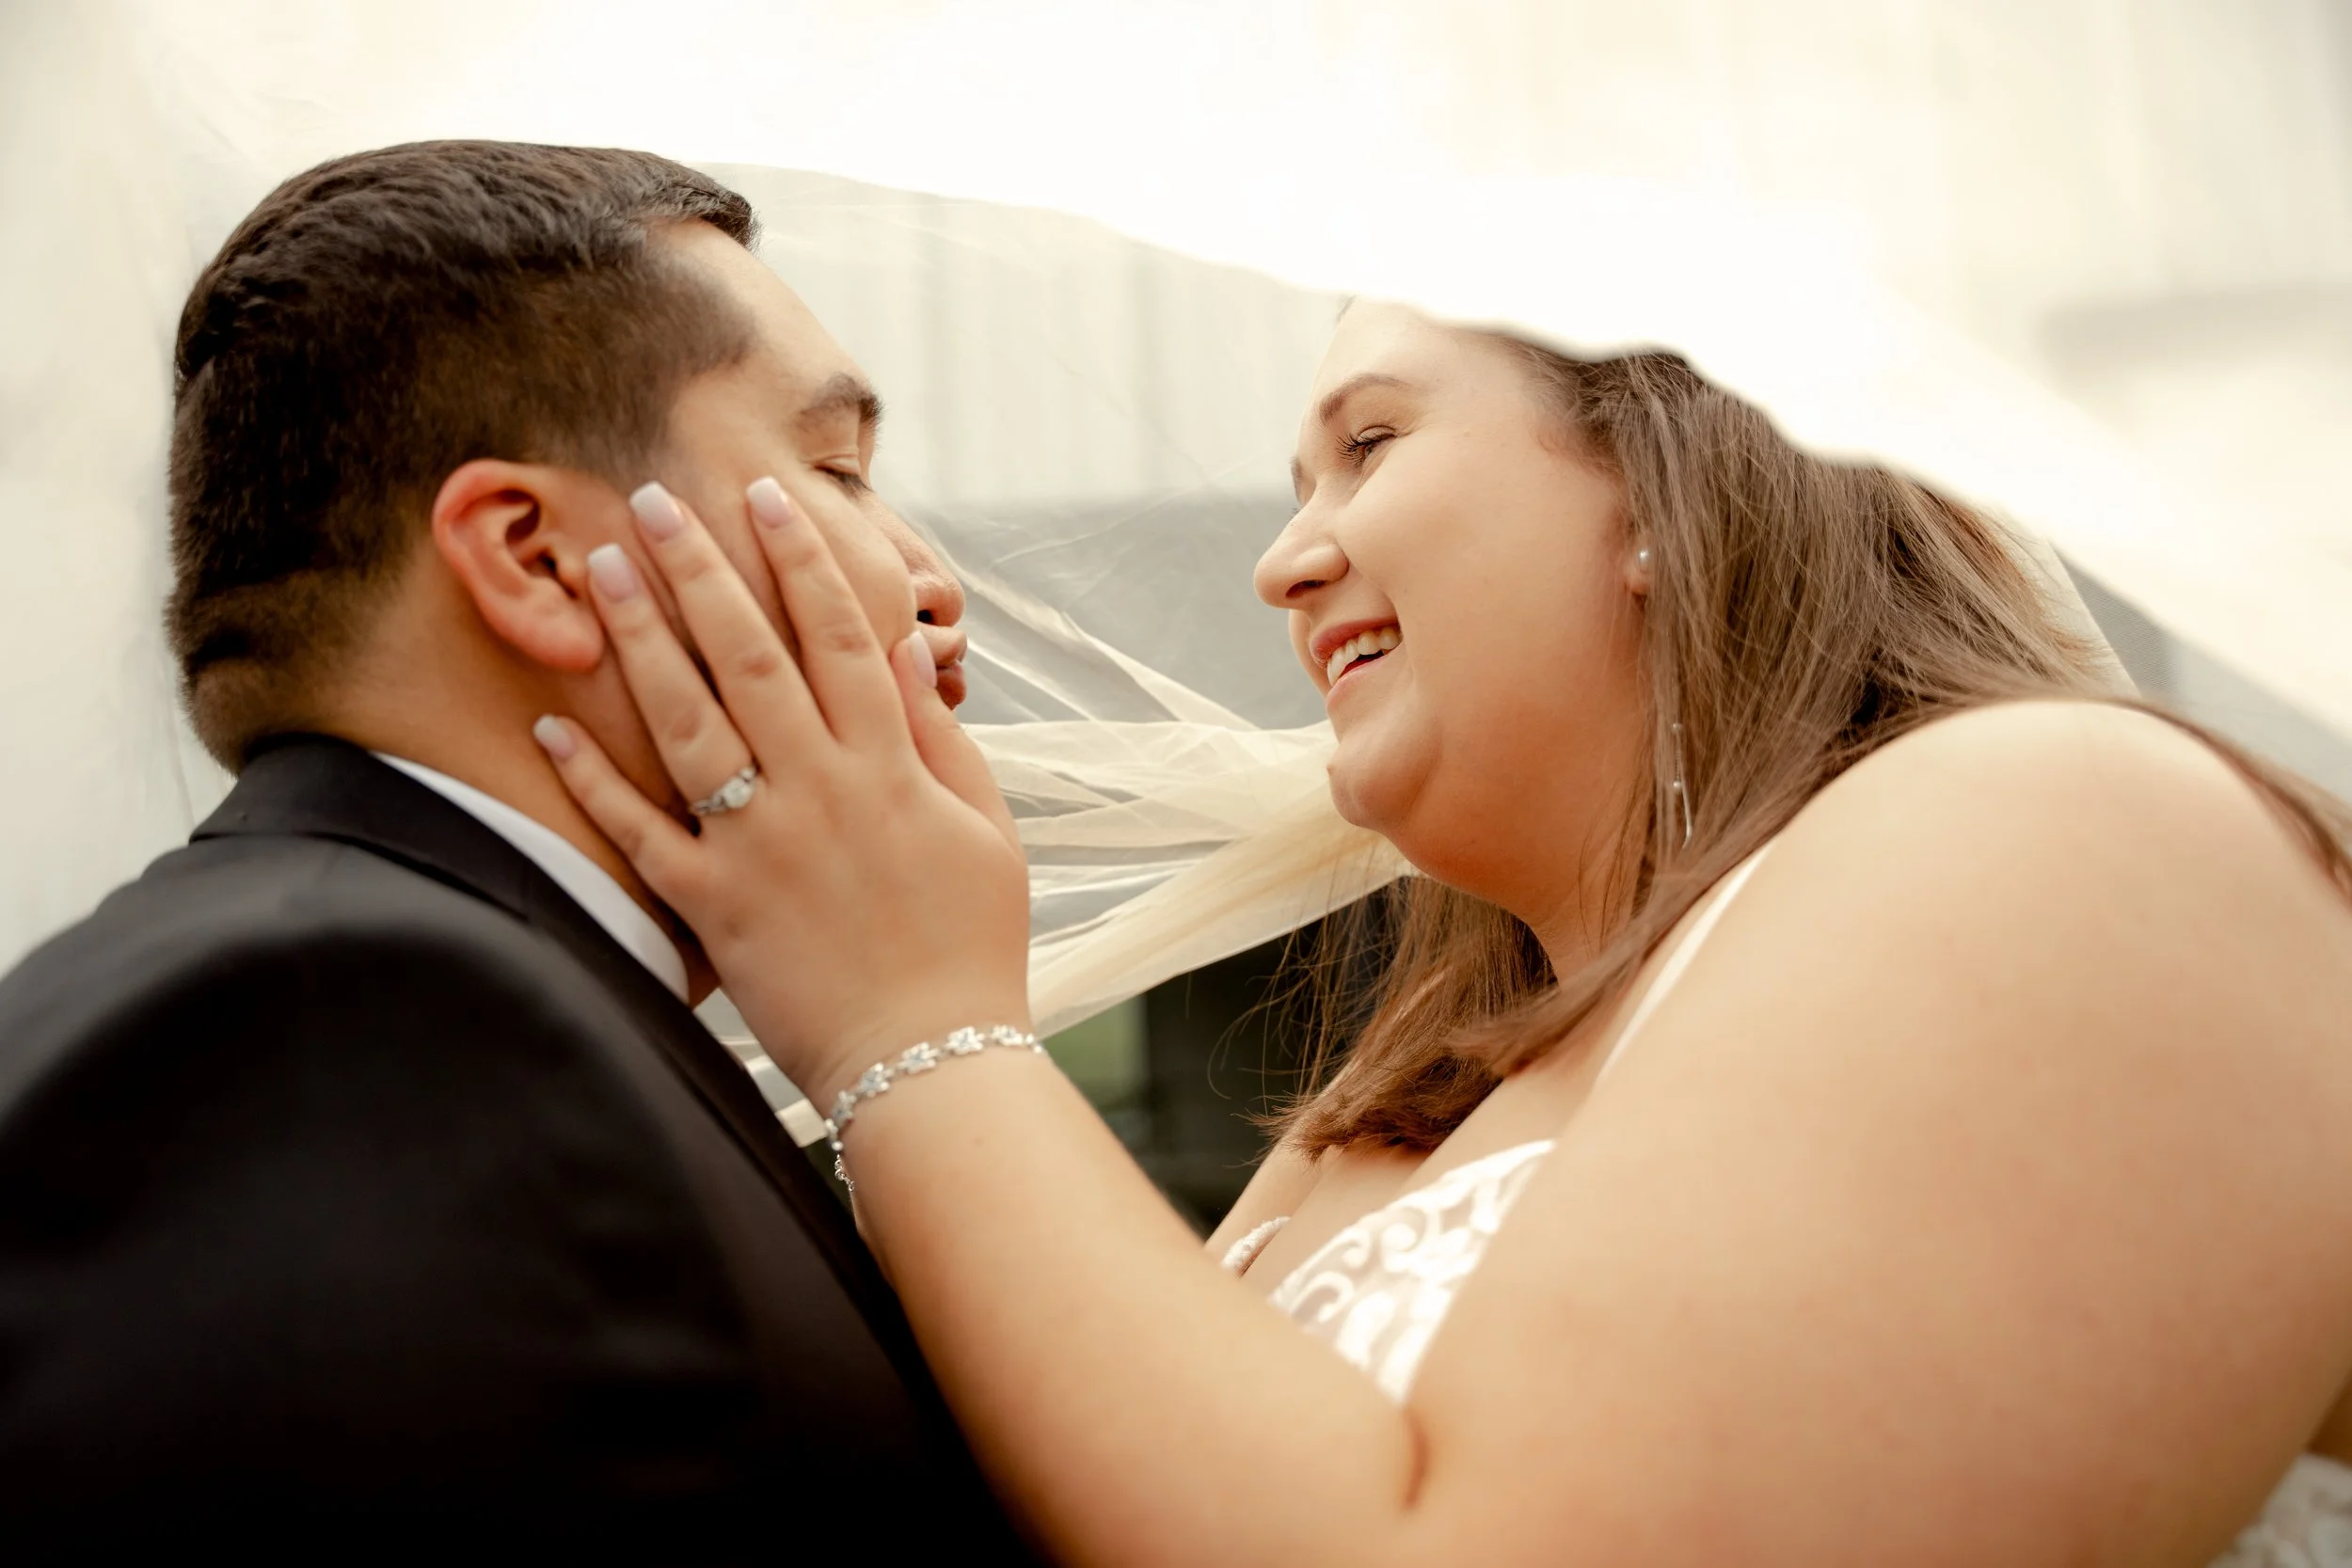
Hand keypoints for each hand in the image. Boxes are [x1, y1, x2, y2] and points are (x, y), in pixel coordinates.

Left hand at [532, 478, 1030, 1104]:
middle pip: (749, 657)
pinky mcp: (713, 906)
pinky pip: (640, 832)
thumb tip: (903, 652)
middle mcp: (819, 791)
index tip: (765, 496)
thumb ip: (937, 739)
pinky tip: (550, 725)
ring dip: (640, 640)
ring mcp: (760, 846)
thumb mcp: (984, 830)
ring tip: (601, 571)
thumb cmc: (971, 944)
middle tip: (651, 499)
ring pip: (688, 723)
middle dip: (700, 569)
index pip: (839, 636)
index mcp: (889, 768)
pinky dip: (592, 780)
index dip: (801, 559)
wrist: (930, 1062)